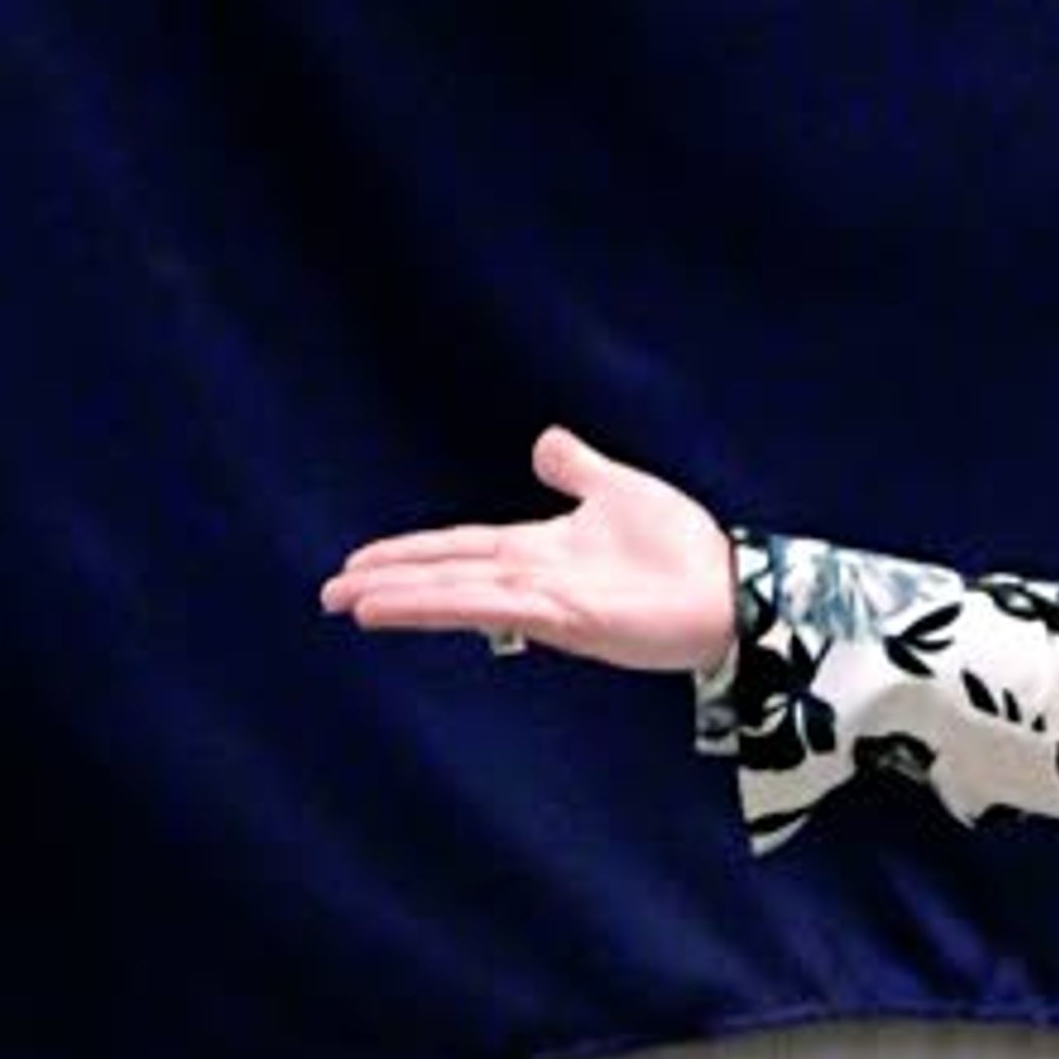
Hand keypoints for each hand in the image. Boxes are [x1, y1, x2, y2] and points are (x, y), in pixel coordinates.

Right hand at [321, 430, 735, 672]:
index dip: (408, 554)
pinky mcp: (565, 618)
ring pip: (458, 595)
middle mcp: (531, 577)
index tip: (358, 561)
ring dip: (405, 598)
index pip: (457, 548)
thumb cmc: (682, 549)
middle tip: (330, 594)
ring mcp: (544, 601)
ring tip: (352, 604)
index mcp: (538, 549)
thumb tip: (544, 440)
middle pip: (445, 574)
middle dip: (388, 581)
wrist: (729, 589)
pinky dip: (450, 606)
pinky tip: (414, 607)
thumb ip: (577, 470)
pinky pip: (495, 609)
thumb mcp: (620, 489)